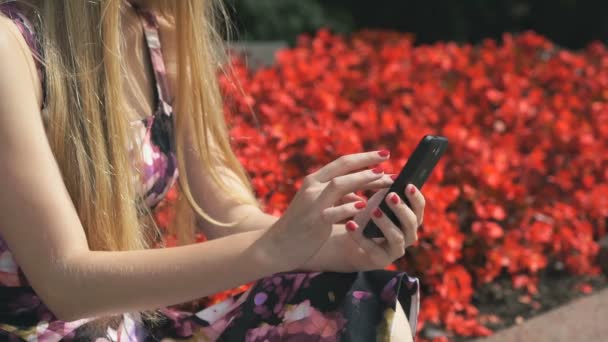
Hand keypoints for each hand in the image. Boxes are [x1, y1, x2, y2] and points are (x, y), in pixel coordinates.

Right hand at [264, 151, 392, 271]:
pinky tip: (364, 205)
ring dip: (363, 180)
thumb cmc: (302, 225)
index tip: (384, 154)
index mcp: (314, 181)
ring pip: (340, 185)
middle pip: (343, 168)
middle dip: (367, 163)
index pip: (341, 162)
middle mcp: (312, 187)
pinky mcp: (315, 221)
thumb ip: (338, 198)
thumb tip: (360, 196)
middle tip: (388, 160)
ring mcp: (313, 203)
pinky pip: (335, 211)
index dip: (364, 157)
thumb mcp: (319, 205)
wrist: (278, 245)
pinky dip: (350, 207)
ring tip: (383, 179)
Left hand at [336, 184, 425, 271]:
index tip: (408, 185)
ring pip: (397, 237)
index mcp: (411, 219)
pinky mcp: (380, 260)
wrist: (350, 243)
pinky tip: (350, 224)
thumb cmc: (367, 217)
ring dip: (386, 223)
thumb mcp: (376, 202)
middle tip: (391, 196)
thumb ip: (385, 192)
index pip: (419, 207)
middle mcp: (408, 236)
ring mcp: (395, 250)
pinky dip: (360, 236)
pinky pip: (372, 248)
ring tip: (374, 211)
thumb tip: (391, 178)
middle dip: (402, 209)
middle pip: (411, 222)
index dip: (415, 197)